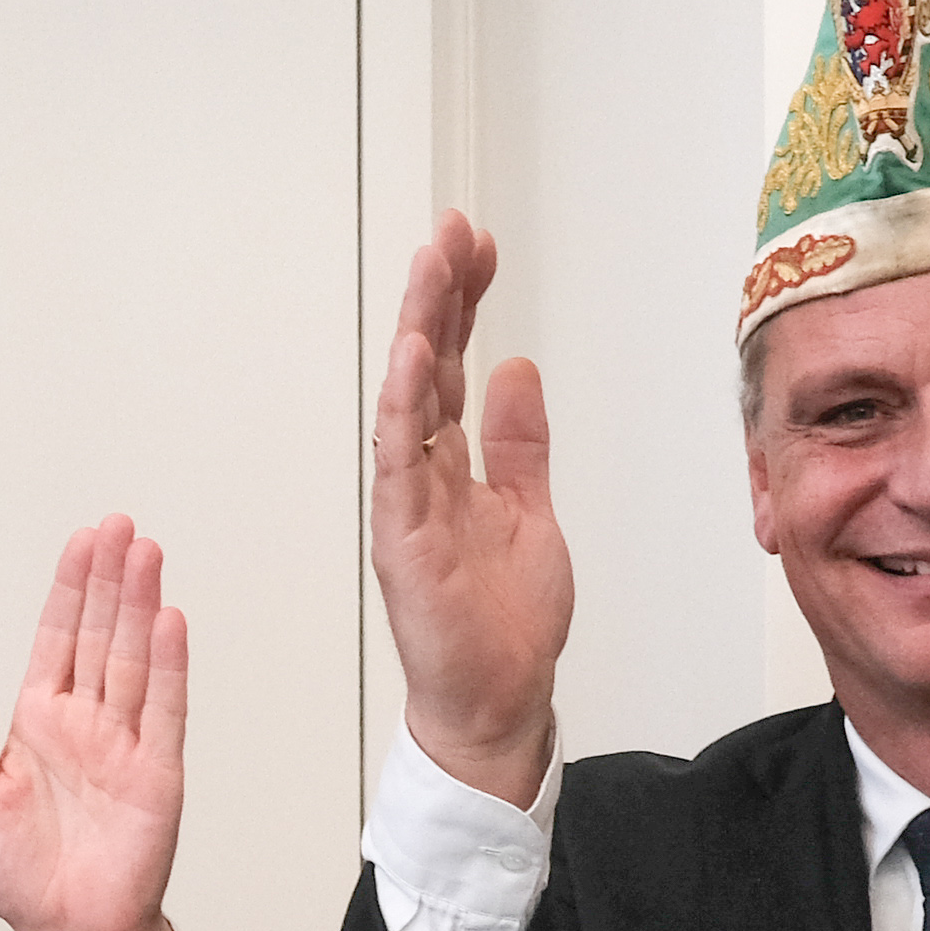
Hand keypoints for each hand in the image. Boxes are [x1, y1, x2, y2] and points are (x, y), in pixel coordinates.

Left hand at [0, 518, 187, 930]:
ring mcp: (125, 744)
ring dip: (140, 607)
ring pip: (134, 659)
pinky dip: (168, 667)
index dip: (70, 590)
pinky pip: (163, 711)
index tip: (81, 541)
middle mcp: (87, 723)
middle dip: (110, 580)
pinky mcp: (155, 775)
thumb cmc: (19, 871)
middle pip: (102, 635)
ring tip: (145, 554)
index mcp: (40, 721)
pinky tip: (169, 622)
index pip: (58, 639)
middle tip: (119, 527)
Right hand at [369, 214, 570, 803]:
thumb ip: (518, 443)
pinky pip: (399, 459)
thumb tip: (516, 370)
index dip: (462, 303)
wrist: (498, 701)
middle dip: (438, 294)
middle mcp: (421, 473)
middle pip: (424, 365)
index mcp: (451, 464)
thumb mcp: (530, 511)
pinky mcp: (405, 537)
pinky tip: (411, 354)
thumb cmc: (505, 624)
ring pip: (407, 397)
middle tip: (452, 229)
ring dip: (417, 329)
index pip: (450, 366)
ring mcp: (408, 502)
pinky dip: (402, 405)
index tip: (477, 245)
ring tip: (430, 265)